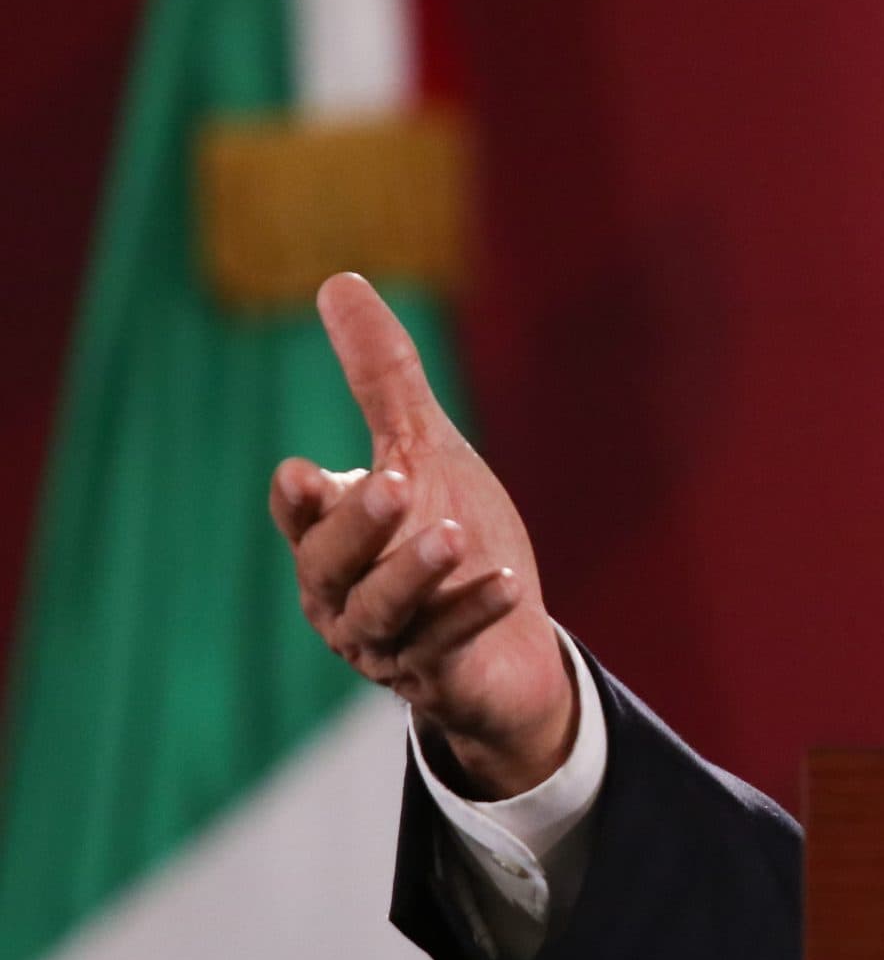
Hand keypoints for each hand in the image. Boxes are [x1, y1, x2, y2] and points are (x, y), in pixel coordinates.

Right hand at [270, 273, 574, 797]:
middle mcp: (344, 596)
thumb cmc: (452, 536)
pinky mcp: (437, 676)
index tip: (305, 472)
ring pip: (384, 612)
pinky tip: (507, 582)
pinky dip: (472, 614)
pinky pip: (447, 647)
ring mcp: (388, 644)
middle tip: (395, 481)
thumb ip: (381, 378)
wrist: (506, 644)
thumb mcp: (423, 450)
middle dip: (359, 526)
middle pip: (332, 565)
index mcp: (331, 540)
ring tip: (452, 533)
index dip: (301, 499)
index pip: (301, 517)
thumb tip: (339, 282)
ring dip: (415, 572)